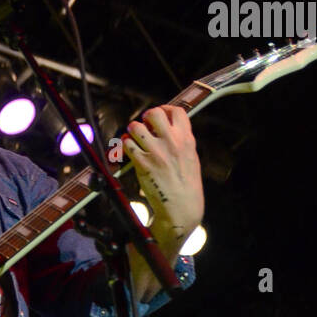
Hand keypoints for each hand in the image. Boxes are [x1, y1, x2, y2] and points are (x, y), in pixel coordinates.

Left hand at [122, 105, 203, 247]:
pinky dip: (125, 145)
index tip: (160, 115)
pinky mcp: (143, 164)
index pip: (176, 111)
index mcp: (186, 139)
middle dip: (146, 118)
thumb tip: (169, 128)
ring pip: (136, 126)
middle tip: (144, 127)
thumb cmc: (187, 185)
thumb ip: (181, 141)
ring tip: (134, 139)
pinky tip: (128, 151)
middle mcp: (171, 142)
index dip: (165, 109)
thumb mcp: (191, 158)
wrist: (182, 207)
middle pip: (154, 113)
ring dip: (132, 130)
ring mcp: (156, 152)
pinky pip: (127, 145)